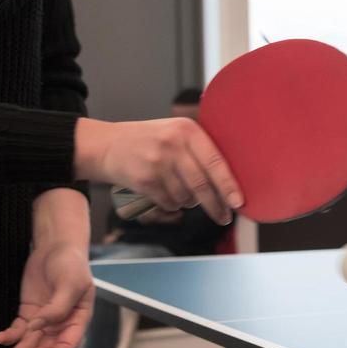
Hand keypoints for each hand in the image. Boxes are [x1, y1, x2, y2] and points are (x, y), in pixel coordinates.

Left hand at [0, 240, 93, 347]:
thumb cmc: (71, 264)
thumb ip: (58, 307)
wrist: (57, 246)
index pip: (67, 346)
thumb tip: (39, 327)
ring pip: (30, 343)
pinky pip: (18, 329)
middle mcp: (61, 325)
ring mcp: (44, 320)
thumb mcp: (71, 284)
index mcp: (78, 321)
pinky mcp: (29, 312)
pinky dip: (8, 336)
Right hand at [74, 117, 241, 223]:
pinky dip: (172, 205)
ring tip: (181, 191)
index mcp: (187, 130)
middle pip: (202, 184)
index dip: (229, 185)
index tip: (239, 202)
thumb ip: (200, 150)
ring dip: (189, 202)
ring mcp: (157, 162)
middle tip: (224, 217)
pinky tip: (166, 194)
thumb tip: (231, 184)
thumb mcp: (176, 133)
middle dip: (216, 205)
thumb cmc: (150, 141)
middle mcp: (173, 144)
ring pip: (187, 197)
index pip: (215, 161)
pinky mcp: (144, 180)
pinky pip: (169, 203)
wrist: (107, 145)